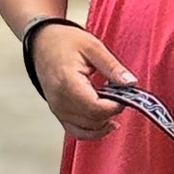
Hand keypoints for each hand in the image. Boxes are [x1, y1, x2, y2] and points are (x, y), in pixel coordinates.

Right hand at [32, 24, 135, 140]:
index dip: (116, 105)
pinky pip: (77, 131)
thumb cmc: (64, 41)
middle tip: (121, 95)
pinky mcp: (59, 113)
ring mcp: (57, 109)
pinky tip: (107, 123)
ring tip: (115, 106)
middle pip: (93, 121)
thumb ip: (112, 67)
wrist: (42, 42)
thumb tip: (131, 83)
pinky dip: (93, 131)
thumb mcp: (93, 47)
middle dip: (112, 112)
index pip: (97, 108)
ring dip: (104, 122)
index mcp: (68, 83)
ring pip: (86, 130)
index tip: (125, 94)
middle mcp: (60, 101)